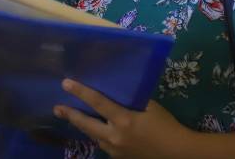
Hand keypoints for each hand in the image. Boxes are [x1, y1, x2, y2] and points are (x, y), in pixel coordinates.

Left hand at [54, 79, 189, 158]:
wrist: (178, 154)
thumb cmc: (167, 126)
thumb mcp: (151, 107)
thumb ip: (133, 101)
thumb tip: (120, 94)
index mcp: (123, 120)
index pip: (97, 102)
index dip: (80, 92)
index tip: (66, 83)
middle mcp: (114, 137)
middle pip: (86, 125)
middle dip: (70, 115)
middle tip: (57, 108)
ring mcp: (115, 151)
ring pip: (93, 136)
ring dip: (84, 127)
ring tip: (75, 118)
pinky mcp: (119, 158)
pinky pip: (104, 145)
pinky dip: (100, 136)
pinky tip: (101, 132)